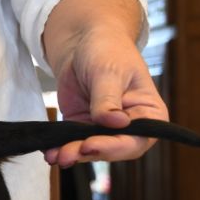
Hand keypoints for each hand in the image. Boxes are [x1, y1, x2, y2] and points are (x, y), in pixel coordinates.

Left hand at [44, 29, 167, 167]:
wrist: (85, 43)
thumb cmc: (108, 51)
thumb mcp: (109, 72)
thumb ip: (108, 99)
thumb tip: (114, 122)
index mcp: (149, 115)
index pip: (136, 139)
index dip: (114, 146)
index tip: (91, 144)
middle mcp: (129, 127)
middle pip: (111, 149)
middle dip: (88, 153)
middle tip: (68, 154)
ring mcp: (104, 129)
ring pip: (90, 149)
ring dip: (72, 154)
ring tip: (55, 156)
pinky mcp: (82, 126)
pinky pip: (72, 142)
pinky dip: (61, 147)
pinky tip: (49, 151)